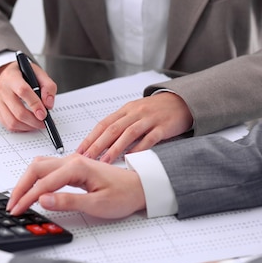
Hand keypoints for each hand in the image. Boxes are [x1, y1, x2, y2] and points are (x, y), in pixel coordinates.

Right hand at [0, 61, 57, 131]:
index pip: (23, 91)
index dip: (35, 104)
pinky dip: (20, 127)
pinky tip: (28, 124)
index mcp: (12, 76)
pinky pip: (7, 124)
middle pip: (17, 110)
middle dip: (33, 121)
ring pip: (12, 121)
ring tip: (37, 124)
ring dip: (28, 126)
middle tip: (43, 122)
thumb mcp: (39, 74)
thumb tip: (48, 105)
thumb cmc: (24, 74)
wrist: (8, 74)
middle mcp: (1, 87)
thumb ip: (48, 87)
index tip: (44, 114)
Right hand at [6, 153, 145, 217]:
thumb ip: (68, 201)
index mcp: (77, 167)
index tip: (17, 209)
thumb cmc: (123, 195)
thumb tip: (44, 199)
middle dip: (21, 187)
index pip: (44, 182)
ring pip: (39, 166)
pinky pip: (47, 169)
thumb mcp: (97, 204)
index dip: (27, 197)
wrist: (139, 187)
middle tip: (12, 205)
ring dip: (26, 181)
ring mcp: (72, 162)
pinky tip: (32, 190)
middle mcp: (72, 160)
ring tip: (18, 199)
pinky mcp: (72, 167)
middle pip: (36, 168)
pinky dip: (35, 179)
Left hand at [76, 92, 192, 162]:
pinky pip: (149, 138)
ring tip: (104, 161)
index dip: (90, 137)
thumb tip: (99, 142)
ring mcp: (149, 119)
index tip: (80, 150)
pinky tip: (130, 158)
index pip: (103, 124)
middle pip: (113, 129)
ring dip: (115, 148)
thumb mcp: (135, 112)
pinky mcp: (163, 127)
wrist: (181, 101)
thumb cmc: (156, 110)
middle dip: (97, 144)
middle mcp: (135, 113)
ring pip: (128, 133)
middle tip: (86, 158)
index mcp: (126, 109)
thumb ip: (120, 124)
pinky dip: (139, 148)